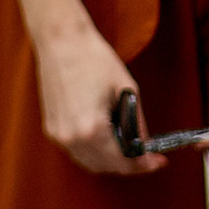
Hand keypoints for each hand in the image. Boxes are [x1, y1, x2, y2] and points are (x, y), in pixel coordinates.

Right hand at [36, 15, 163, 177]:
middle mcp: (71, 137)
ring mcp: (58, 135)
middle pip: (106, 167)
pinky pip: (76, 151)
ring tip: (127, 147)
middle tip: (146, 155)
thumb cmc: (92, 59)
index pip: (122, 162)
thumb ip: (137, 123)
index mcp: (92, 129)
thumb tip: (145, 144)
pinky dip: (93, 152)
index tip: (156, 162)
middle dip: (128, 164)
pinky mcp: (51, 128)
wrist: (62, 41)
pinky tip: (106, 139)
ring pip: (89, 163)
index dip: (143, 165)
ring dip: (110, 161)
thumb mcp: (126, 89)